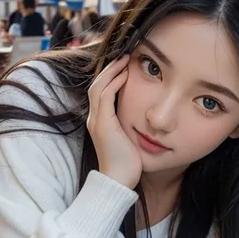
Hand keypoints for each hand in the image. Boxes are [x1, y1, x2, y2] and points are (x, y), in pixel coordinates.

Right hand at [87, 56, 141, 189]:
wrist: (118, 180)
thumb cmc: (127, 164)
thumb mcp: (129, 139)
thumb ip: (130, 126)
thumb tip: (144, 116)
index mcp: (100, 122)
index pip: (100, 92)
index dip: (110, 77)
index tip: (125, 66)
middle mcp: (94, 119)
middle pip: (96, 85)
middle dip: (109, 69)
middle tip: (124, 57)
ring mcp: (97, 121)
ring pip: (98, 87)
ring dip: (112, 71)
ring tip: (124, 60)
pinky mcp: (103, 124)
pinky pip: (105, 96)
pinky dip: (114, 83)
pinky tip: (125, 75)